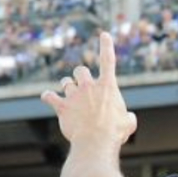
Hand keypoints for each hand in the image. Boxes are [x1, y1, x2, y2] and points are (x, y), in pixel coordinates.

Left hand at [42, 32, 136, 148]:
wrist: (96, 142)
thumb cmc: (114, 133)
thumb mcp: (129, 123)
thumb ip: (128, 116)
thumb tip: (128, 117)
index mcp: (108, 87)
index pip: (108, 61)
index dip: (106, 46)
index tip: (104, 34)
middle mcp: (89, 86)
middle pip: (80, 70)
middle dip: (80, 77)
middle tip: (82, 87)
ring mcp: (74, 95)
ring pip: (65, 82)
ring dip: (67, 87)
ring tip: (70, 98)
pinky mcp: (61, 106)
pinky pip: (49, 96)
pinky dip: (48, 97)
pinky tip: (48, 98)